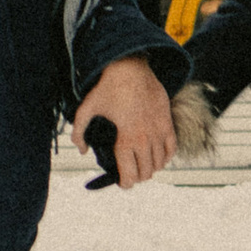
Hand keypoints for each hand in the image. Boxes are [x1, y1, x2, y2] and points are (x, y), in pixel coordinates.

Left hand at [74, 58, 174, 188]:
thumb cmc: (108, 87)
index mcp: (126, 138)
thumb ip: (79, 131)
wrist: (131, 67)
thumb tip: (82, 150)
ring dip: (150, 169)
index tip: (122, 183)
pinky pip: (172, 148)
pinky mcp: (167, 121)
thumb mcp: (87, 108)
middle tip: (130, 174)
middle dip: (137, 178)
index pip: (130, 173)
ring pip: (159, 163)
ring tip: (142, 167)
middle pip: (145, 172)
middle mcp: (145, 137)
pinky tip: (158, 158)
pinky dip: (165, 157)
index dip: (126, 183)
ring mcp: (158, 129)